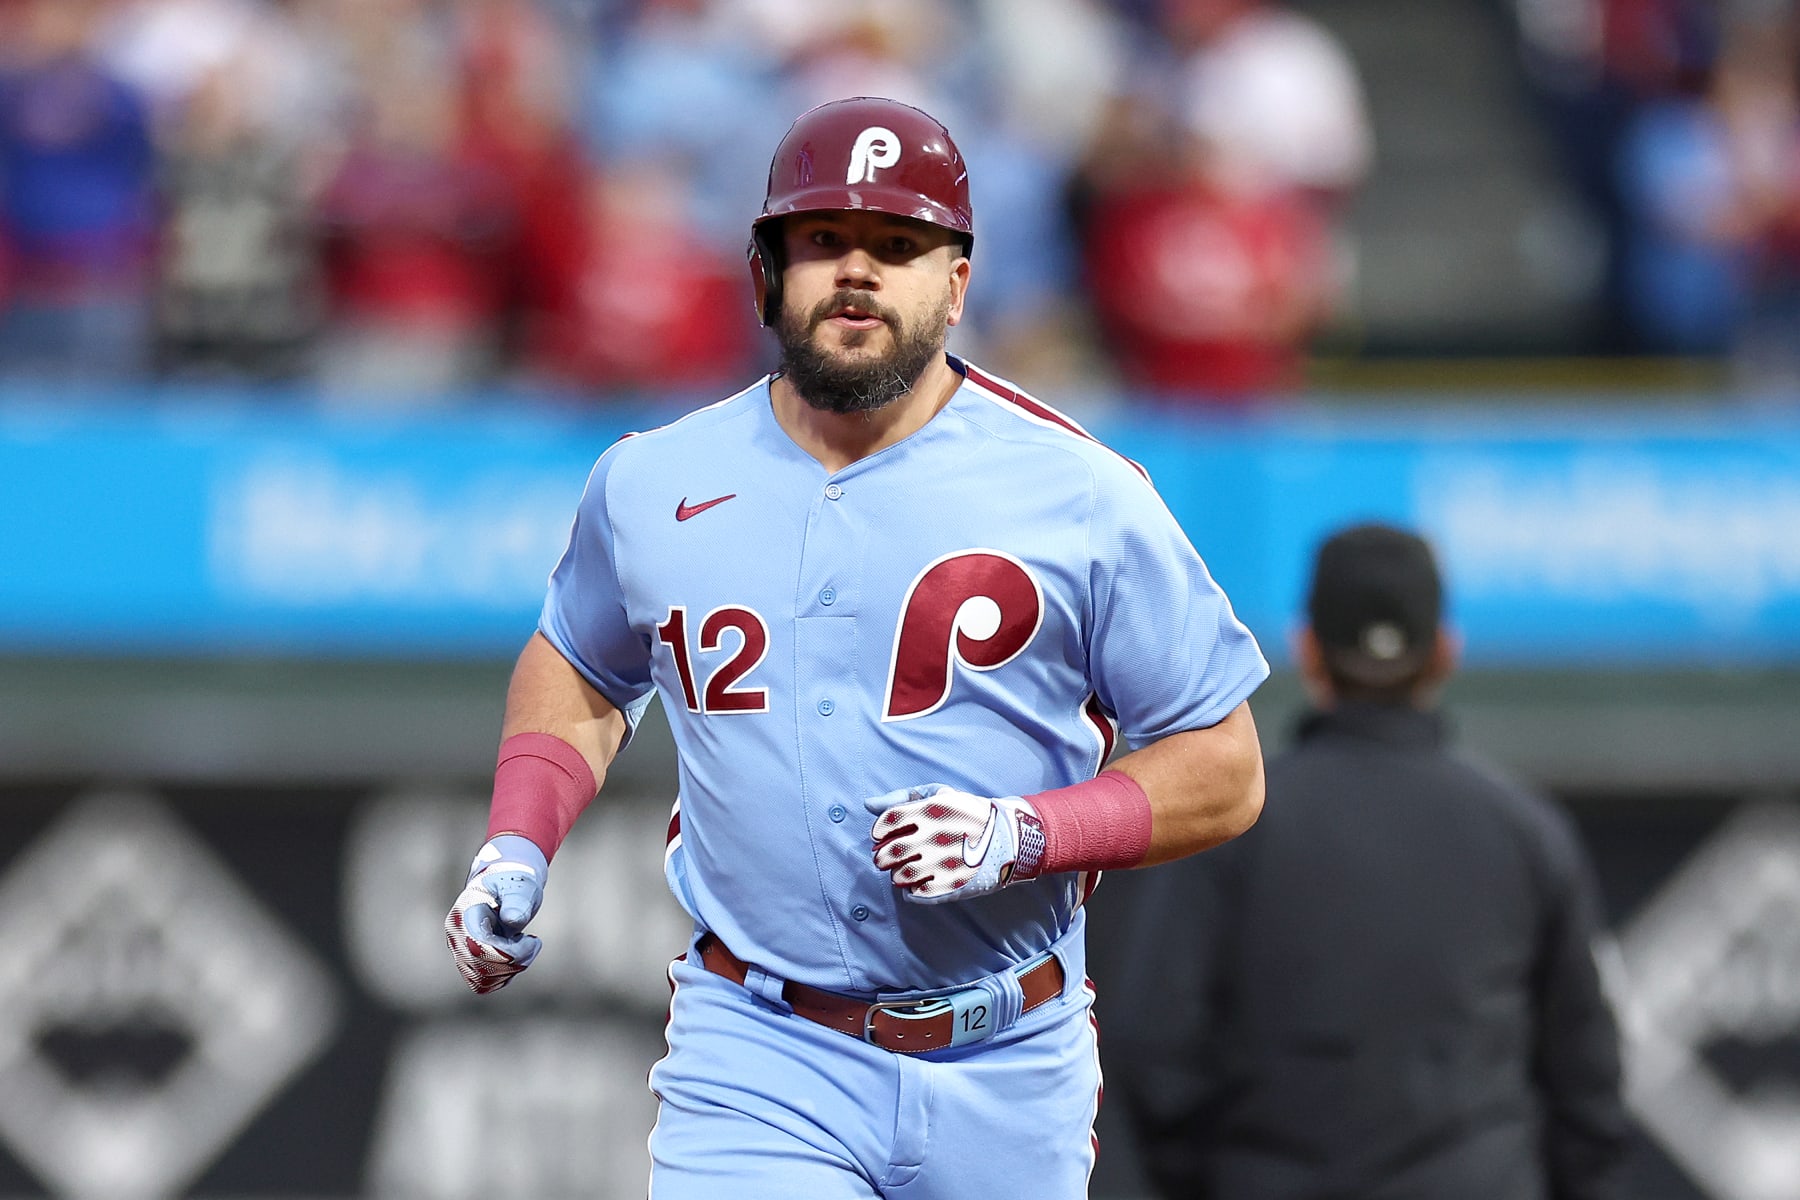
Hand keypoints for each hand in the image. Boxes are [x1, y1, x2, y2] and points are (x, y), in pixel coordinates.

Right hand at [444, 834, 547, 993]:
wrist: (506, 885)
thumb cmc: (514, 883)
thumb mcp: (520, 886)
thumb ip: (517, 900)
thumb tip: (512, 919)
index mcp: (464, 914)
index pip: (479, 948)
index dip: (509, 952)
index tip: (531, 939)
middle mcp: (456, 935)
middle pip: (481, 968)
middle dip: (514, 961)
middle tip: (531, 942)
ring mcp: (459, 950)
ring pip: (482, 980)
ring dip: (510, 969)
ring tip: (523, 947)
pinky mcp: (468, 961)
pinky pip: (483, 983)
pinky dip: (504, 976)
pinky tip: (515, 956)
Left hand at [864, 784, 1045, 903]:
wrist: (1009, 836)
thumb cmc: (967, 812)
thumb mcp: (938, 794)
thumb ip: (900, 797)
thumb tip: (867, 805)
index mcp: (929, 811)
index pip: (885, 824)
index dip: (878, 833)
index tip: (883, 837)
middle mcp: (933, 837)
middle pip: (887, 854)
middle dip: (883, 857)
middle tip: (890, 857)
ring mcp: (942, 863)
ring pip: (898, 877)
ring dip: (897, 874)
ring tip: (909, 868)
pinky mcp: (951, 886)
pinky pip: (914, 895)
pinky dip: (911, 890)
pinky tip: (921, 881)